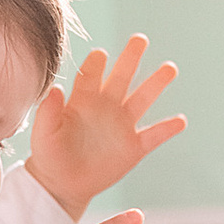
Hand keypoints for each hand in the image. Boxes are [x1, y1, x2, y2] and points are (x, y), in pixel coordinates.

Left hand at [28, 35, 185, 220]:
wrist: (61, 184)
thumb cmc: (49, 155)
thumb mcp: (43, 134)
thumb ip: (48, 112)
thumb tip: (55, 88)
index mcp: (83, 99)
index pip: (91, 74)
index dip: (96, 63)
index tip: (100, 55)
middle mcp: (106, 106)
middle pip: (122, 76)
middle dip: (131, 57)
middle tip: (140, 39)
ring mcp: (122, 126)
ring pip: (143, 99)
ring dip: (157, 83)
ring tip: (170, 68)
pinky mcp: (133, 147)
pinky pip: (154, 135)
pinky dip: (167, 129)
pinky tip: (180, 121)